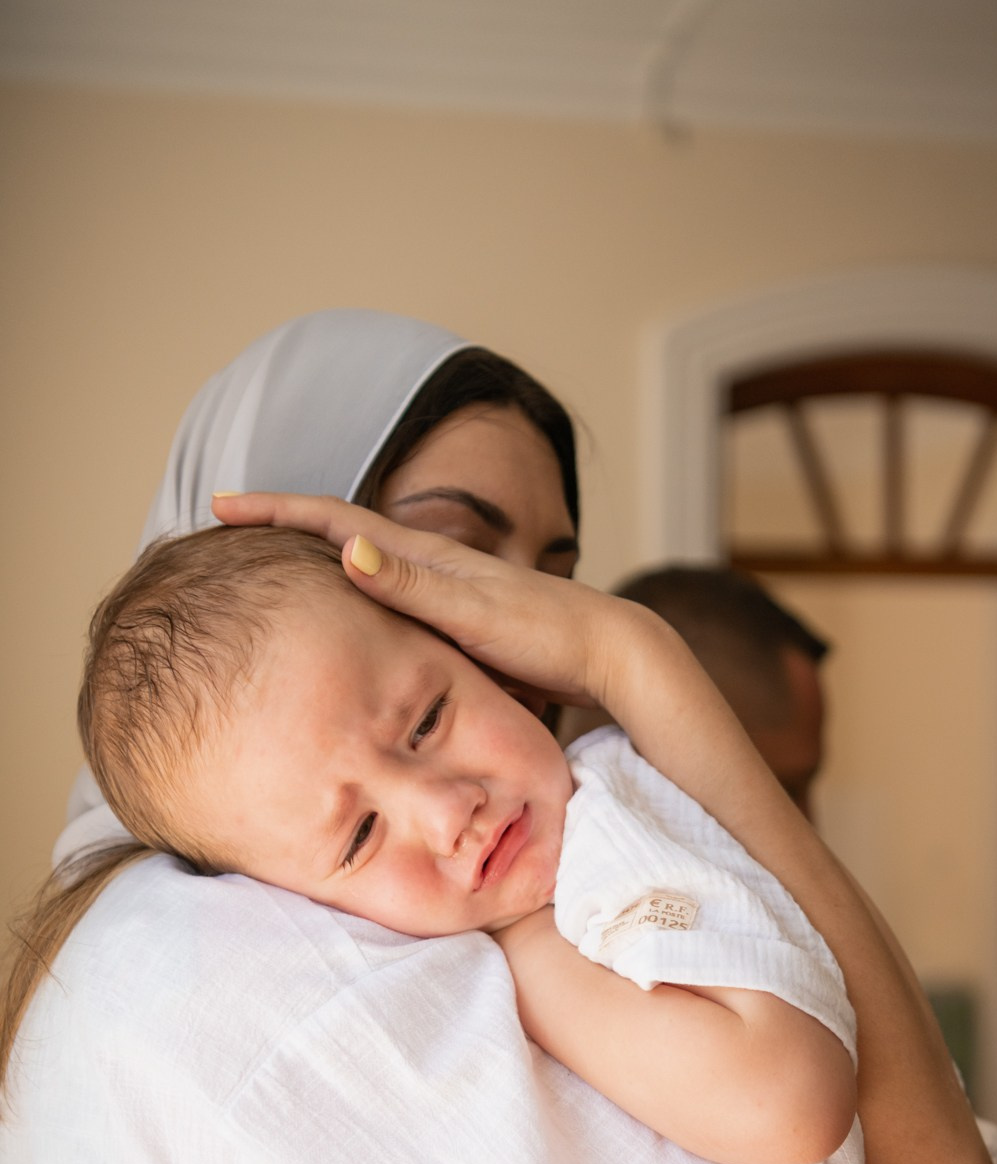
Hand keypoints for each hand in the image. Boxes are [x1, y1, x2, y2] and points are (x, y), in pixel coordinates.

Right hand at [210, 491, 635, 708]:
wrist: (606, 653)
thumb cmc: (544, 636)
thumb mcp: (472, 613)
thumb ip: (411, 585)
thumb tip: (345, 550)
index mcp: (424, 557)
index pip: (333, 521)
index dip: (274, 511)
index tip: (218, 505)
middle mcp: (427, 565)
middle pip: (335, 535)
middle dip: (277, 528)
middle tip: (221, 530)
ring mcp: (439, 591)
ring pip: (357, 568)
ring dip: (307, 561)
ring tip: (260, 567)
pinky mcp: (451, 620)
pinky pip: (380, 602)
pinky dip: (345, 598)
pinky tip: (336, 618)